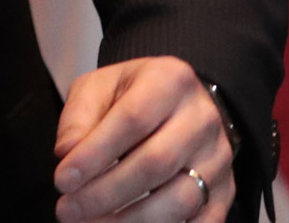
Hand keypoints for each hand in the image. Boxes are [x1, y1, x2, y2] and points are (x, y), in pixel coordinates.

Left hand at [54, 57, 231, 221]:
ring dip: (132, 219)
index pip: (132, 120)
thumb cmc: (131, 94)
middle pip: (155, 164)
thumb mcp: (97, 87)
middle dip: (106, 193)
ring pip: (181, 199)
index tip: (62, 180)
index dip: (95, 154)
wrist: (179, 101)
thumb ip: (79, 117)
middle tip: (68, 210)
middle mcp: (202, 119)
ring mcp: (218, 158)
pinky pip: (203, 222)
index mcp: (169, 81)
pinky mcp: (226, 191)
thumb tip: (68, 154)